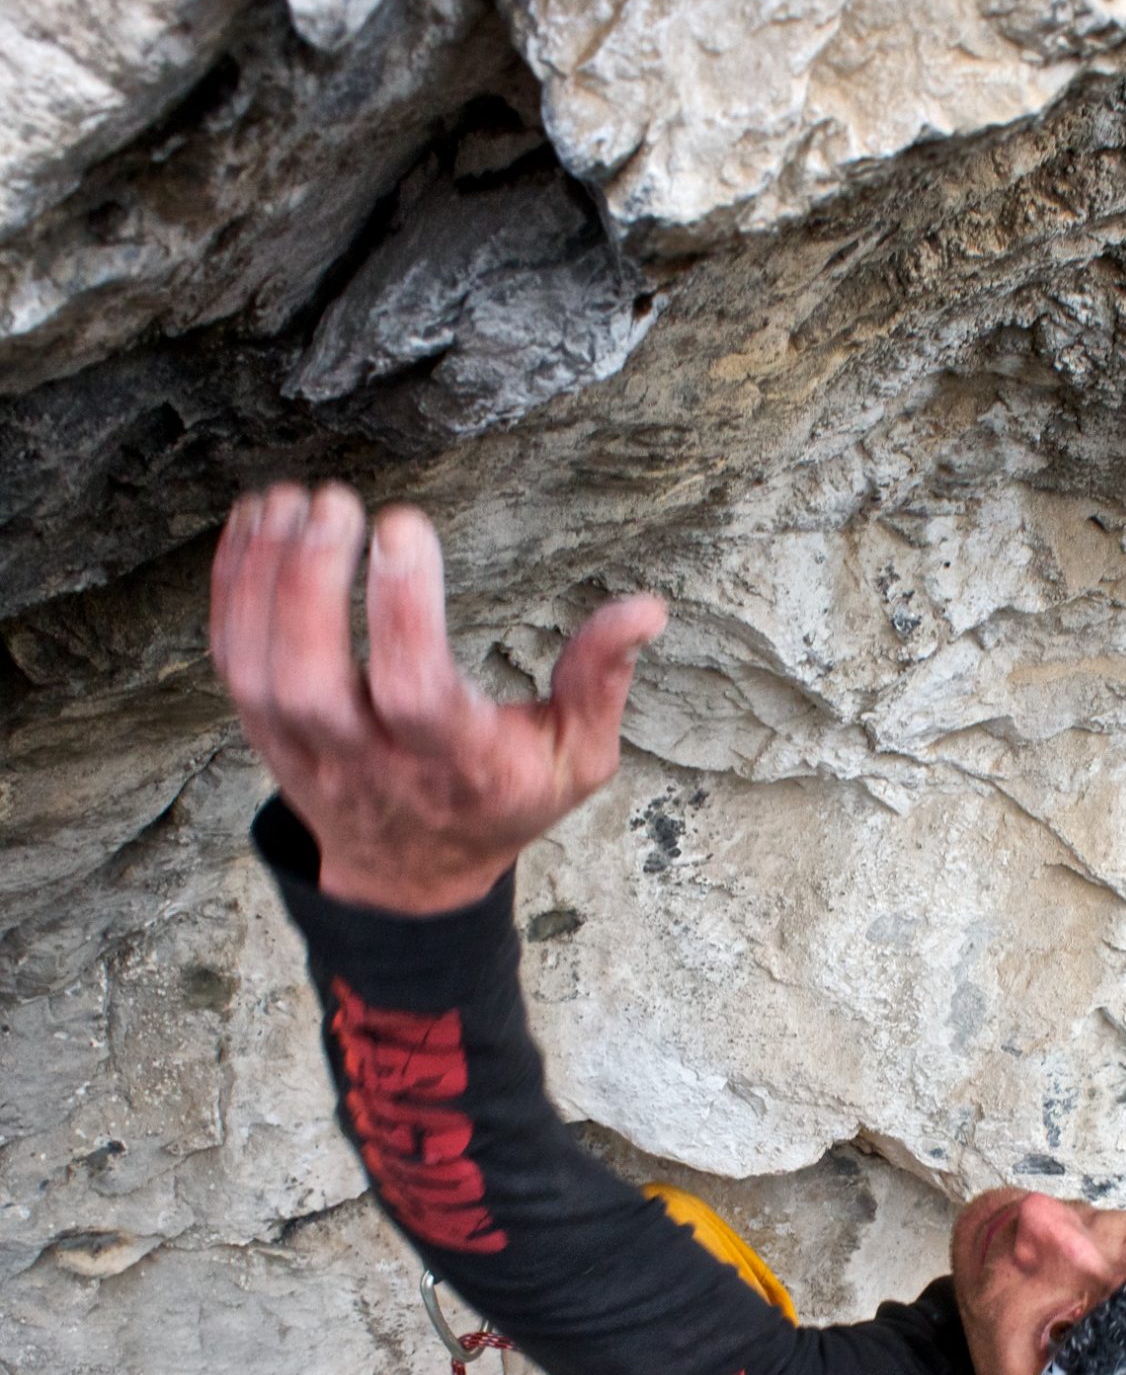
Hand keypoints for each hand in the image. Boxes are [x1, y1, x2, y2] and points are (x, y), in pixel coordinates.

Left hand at [210, 483, 666, 913]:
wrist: (412, 877)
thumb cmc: (500, 801)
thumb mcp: (576, 760)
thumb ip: (602, 683)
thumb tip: (646, 609)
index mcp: (453, 765)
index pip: (414, 690)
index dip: (401, 608)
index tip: (404, 525)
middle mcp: (368, 763)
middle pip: (310, 682)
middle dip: (309, 585)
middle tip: (334, 502)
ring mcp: (306, 752)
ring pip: (259, 671)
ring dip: (262, 577)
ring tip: (291, 497)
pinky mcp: (265, 734)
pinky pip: (232, 662)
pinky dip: (232, 589)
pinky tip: (255, 522)